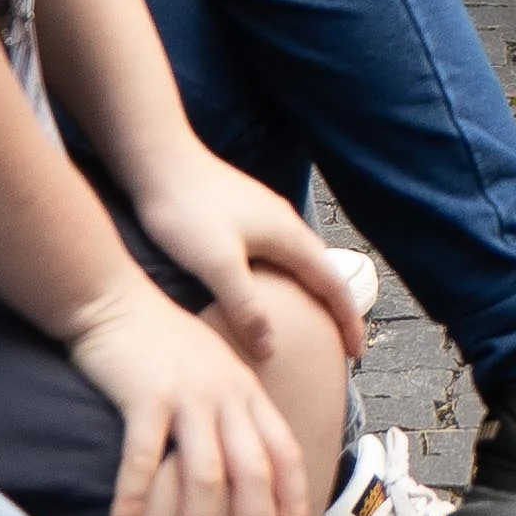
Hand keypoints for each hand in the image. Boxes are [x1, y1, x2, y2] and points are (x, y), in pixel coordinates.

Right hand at [66, 269, 326, 515]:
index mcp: (247, 392)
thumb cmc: (160, 342)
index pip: (285, 454)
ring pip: (205, 475)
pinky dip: (135, 503)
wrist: (113, 298)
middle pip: (253, 474)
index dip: (293, 501)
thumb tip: (249, 462)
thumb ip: (234, 409)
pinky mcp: (145, 397)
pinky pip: (143, 461)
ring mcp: (188, 395)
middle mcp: (227, 395)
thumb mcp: (213, 370)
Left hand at [120, 140, 372, 362]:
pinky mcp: (244, 214)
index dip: (348, 321)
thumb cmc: (185, 209)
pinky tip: (266, 291)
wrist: (158, 160)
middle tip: (337, 346)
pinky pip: (279, 255)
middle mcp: (284, 224)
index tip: (356, 355)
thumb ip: (245, 306)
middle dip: (335, 310)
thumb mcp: (216, 264)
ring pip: (300, 262)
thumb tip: (270, 349)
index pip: (334, 285)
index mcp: (288, 237)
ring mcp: (265, 216)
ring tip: (309, 324)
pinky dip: (288, 280)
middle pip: (323, 273)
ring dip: (312, 293)